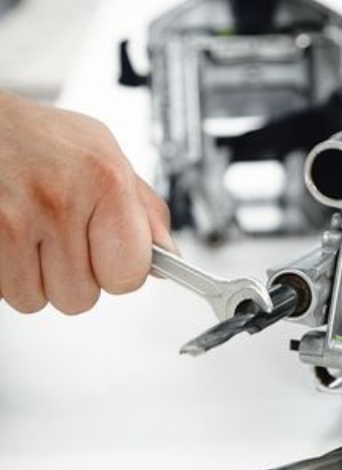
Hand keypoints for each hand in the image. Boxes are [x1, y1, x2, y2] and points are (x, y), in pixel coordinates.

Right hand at [0, 91, 175, 314]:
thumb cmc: (39, 137)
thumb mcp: (105, 153)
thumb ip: (144, 208)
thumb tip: (167, 254)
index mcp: (106, 180)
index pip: (130, 273)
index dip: (121, 273)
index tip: (112, 257)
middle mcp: (61, 200)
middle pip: (82, 297)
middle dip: (74, 277)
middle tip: (62, 239)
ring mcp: (16, 220)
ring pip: (38, 300)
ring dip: (36, 278)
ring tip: (34, 235)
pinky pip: (4, 292)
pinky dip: (7, 274)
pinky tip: (11, 240)